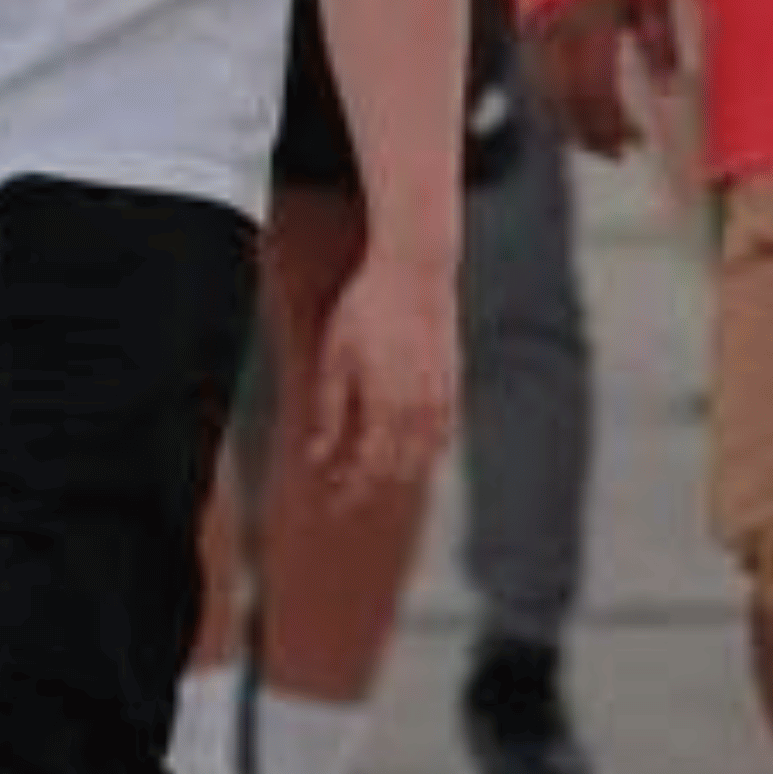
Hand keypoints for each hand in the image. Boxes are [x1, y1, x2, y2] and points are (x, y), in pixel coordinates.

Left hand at [300, 247, 456, 495]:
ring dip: (399, 472)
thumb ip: (329, 412)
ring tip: (374, 473)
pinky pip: (443, 434)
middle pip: (398, 470)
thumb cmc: (366, 309)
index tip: (333, 504)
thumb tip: (318, 457)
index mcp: (385, 405)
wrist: (415, 269)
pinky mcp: (454, 383)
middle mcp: (419, 409)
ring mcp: (441, 397)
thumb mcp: (334, 358)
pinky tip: (409, 450)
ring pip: (425, 457)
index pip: (370, 469)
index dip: (351, 491)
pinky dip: (426, 451)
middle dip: (371, 486)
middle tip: (345, 490)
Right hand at [525, 0, 679, 159]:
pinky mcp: (528, 29)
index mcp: (593, 29)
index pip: (597, 95)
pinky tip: (571, 112)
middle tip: (616, 152)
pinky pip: (536, 79)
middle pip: (570, 103)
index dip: (611, 126)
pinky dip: (553, 103)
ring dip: (571, 125)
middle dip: (591, 134)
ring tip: (596, 140)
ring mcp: (539, 33)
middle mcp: (560, 35)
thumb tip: (671, 90)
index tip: (630, 145)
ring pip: (548, 95)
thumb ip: (661, 43)